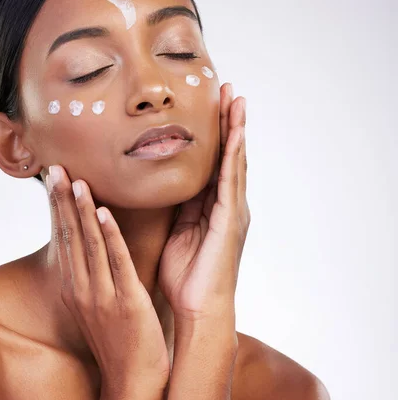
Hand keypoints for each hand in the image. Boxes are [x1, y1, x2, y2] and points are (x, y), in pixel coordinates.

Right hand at [46, 165, 170, 399]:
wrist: (132, 385)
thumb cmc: (118, 343)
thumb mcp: (96, 308)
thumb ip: (92, 278)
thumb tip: (92, 251)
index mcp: (74, 288)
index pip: (63, 239)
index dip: (58, 208)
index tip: (54, 179)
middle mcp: (81, 289)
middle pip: (69, 237)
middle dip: (62, 201)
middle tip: (56, 168)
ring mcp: (101, 296)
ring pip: (89, 245)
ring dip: (81, 211)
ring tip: (77, 181)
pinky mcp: (126, 302)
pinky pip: (116, 263)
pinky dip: (109, 236)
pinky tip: (103, 213)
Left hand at [157, 83, 249, 332]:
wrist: (198, 310)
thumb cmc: (185, 277)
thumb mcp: (176, 233)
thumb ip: (177, 209)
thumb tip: (163, 187)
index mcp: (210, 208)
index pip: (213, 163)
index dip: (213, 134)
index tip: (210, 105)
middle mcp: (227, 205)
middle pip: (228, 155)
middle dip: (228, 122)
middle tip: (228, 89)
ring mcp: (232, 211)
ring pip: (235, 160)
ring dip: (236, 128)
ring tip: (236, 97)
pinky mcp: (230, 219)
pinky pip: (231, 179)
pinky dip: (234, 153)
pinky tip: (236, 130)